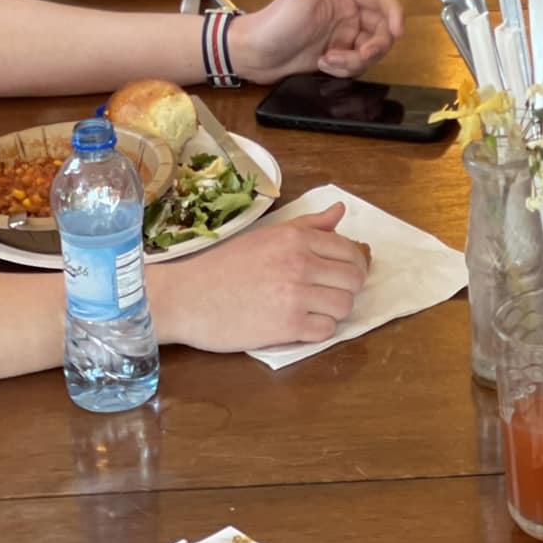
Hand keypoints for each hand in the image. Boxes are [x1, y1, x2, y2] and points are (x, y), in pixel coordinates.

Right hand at [150, 203, 368, 350]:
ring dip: (333, 311)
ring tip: (312, 309)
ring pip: (344, 306)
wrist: (188, 297)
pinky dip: (318, 330)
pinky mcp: (288, 327)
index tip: (341, 273)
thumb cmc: (225, 266)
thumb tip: (340, 211)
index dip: (352, 265)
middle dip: (346, 288)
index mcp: (296, 237)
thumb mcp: (267, 236)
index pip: (349, 251)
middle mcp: (300, 262)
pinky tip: (299, 324)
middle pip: (353, 279)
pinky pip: (326, 331)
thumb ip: (308, 225)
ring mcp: (296, 296)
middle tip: (327, 293)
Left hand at [236, 0, 403, 83]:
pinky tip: (324, 64)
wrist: (252, 54)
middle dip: (374, 46)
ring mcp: (342, 35)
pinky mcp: (336, 55)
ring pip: (370, 50)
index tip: (397, 32)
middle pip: (381, 29)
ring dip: (354, 61)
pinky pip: (356, 65)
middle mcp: (347, 13)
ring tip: (329, 61)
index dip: (394, 13)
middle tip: (359, 56)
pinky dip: (344, 69)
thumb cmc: (275, 21)